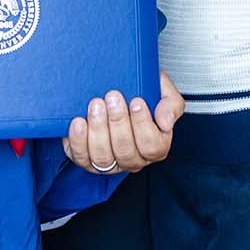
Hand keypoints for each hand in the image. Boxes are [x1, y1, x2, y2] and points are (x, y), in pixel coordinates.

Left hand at [63, 71, 183, 173]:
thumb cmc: (140, 92)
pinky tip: (79, 122)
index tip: (137, 102)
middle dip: (118, 122)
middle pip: (126, 151)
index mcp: (154, 146)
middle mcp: (132, 158)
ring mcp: (109, 161)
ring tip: (96, 106)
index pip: (152, 146)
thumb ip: (171, 104)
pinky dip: (78, 140)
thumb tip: (165, 122)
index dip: (143, 125)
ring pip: (104, 157)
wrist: (112, 89)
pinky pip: (81, 156)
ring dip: (98, 130)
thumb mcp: (162, 91)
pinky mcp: (86, 158)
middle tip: (112, 97)